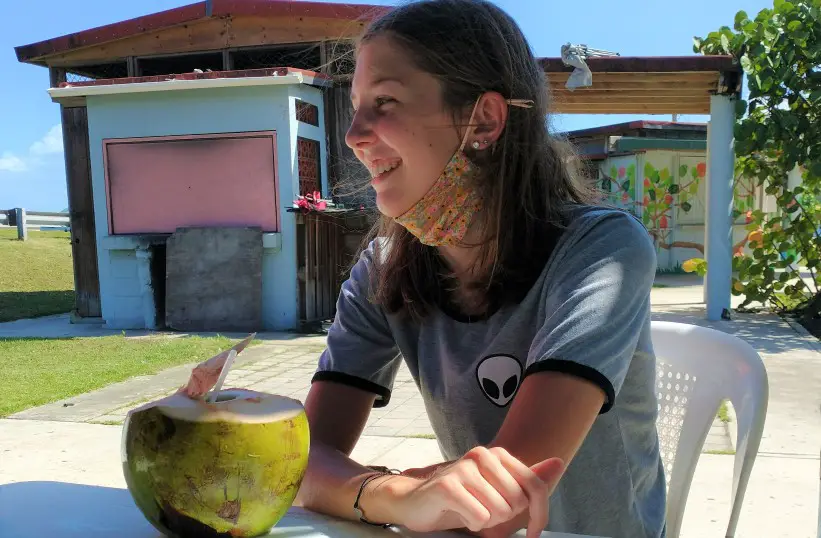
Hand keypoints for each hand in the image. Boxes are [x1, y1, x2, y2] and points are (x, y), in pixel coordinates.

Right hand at [387, 446, 563, 537]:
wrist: (415, 501)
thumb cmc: (461, 499)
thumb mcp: (500, 492)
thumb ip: (529, 480)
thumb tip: (559, 462)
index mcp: (498, 455)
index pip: (535, 487)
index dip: (539, 515)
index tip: (532, 532)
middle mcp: (482, 455)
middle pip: (517, 502)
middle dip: (504, 518)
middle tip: (484, 513)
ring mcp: (464, 468)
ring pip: (499, 511)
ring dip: (486, 521)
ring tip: (470, 512)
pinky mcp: (448, 485)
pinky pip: (479, 517)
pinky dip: (471, 524)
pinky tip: (458, 514)